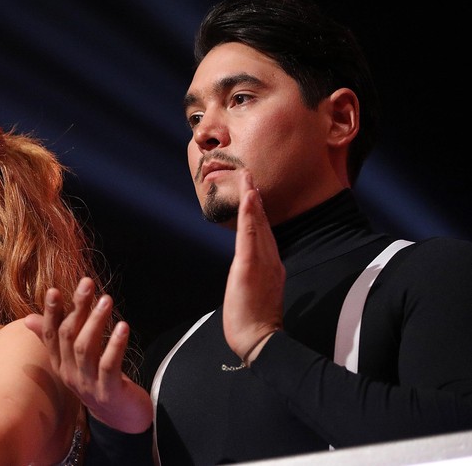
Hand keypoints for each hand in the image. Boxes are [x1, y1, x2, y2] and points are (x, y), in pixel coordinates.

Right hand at [24, 278, 152, 432]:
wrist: (121, 417)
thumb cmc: (98, 379)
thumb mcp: (75, 358)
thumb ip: (54, 338)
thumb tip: (27, 319)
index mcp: (60, 363)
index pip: (50, 334)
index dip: (51, 312)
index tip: (54, 290)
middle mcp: (69, 373)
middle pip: (68, 336)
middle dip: (77, 308)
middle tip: (88, 284)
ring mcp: (88, 384)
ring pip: (85, 348)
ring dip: (95, 322)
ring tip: (106, 300)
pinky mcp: (109, 392)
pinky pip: (109, 365)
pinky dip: (115, 345)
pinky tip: (123, 327)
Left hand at [222, 170, 283, 364]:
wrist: (258, 342)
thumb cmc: (255, 324)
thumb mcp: (258, 296)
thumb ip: (260, 281)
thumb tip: (259, 276)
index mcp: (270, 267)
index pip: (263, 234)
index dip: (259, 212)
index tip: (254, 193)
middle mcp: (269, 260)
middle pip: (262, 224)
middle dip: (256, 198)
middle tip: (250, 175)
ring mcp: (262, 263)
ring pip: (258, 225)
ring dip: (253, 200)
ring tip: (248, 179)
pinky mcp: (250, 268)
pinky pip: (250, 237)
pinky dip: (252, 217)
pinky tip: (250, 200)